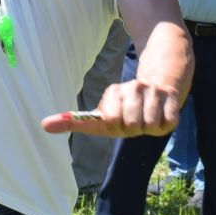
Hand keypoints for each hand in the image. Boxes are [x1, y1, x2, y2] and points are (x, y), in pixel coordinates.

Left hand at [42, 78, 179, 136]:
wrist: (161, 85)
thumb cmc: (126, 109)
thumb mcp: (101, 116)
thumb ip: (74, 122)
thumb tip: (43, 125)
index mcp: (113, 92)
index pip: (109, 120)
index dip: (114, 127)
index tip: (116, 121)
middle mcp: (133, 88)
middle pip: (132, 127)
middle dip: (133, 129)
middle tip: (134, 120)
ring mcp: (153, 92)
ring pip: (150, 125)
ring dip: (150, 127)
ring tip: (148, 117)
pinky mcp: (172, 98)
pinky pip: (168, 123)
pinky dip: (165, 125)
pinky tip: (162, 115)